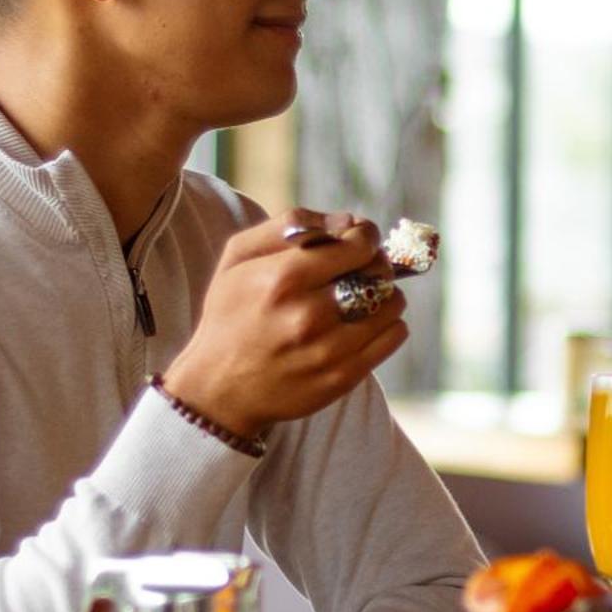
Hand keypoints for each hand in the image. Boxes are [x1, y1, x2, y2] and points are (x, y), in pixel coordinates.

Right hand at [162, 210, 408, 440]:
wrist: (218, 390)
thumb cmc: (229, 316)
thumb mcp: (238, 257)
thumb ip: (289, 225)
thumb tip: (346, 220)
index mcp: (283, 279)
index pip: (356, 245)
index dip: (366, 235)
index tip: (362, 237)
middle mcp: (308, 315)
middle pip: (377, 272)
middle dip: (376, 262)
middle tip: (363, 266)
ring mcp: (328, 350)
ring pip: (391, 304)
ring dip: (386, 293)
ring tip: (366, 295)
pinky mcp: (342, 377)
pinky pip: (393, 337)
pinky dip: (389, 323)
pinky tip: (368, 321)